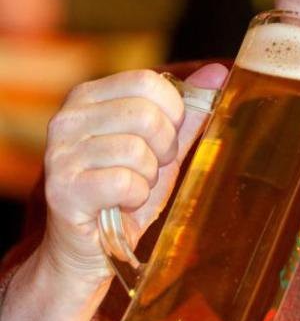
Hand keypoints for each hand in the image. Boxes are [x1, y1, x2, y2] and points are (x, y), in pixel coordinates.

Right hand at [40, 64, 227, 287]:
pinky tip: (123, 204)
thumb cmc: (125, 192)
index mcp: (89, 96)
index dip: (173, 112)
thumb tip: (218, 72)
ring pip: (137, 151)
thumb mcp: (162, 148)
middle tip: (151, 169)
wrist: (88, 247)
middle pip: (146, 115)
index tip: (167, 138)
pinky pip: (125, 182)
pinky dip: (136, 197)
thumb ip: (187, 112)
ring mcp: (61, 153)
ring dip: (148, 177)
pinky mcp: (63, 188)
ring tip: (133, 187)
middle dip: (164, 148)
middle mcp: (69, 118)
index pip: (148, 81)